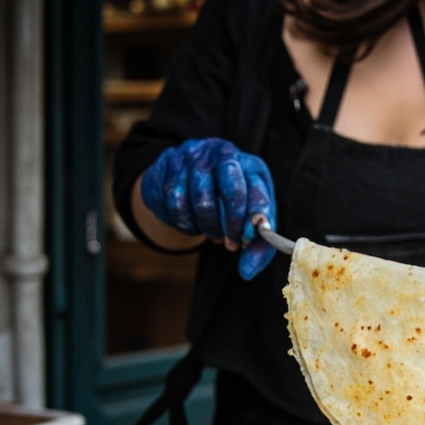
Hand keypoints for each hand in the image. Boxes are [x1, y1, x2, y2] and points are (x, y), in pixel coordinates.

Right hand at [140, 138, 276, 279]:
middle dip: (231, 223)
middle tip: (231, 244)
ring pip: (200, 198)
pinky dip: (185, 222)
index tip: (248, 240)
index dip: (253, 217)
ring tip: (213, 234)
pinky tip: (193, 224)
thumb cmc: (225, 204)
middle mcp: (223, 153)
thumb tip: (248, 271)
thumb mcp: (247, 220)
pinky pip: (175, 201)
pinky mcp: (168, 164)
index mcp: (250, 165)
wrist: (185, 182)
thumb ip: (256, 247)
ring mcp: (194, 156)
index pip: (256, 189)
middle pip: (231, 188)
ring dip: (207, 226)